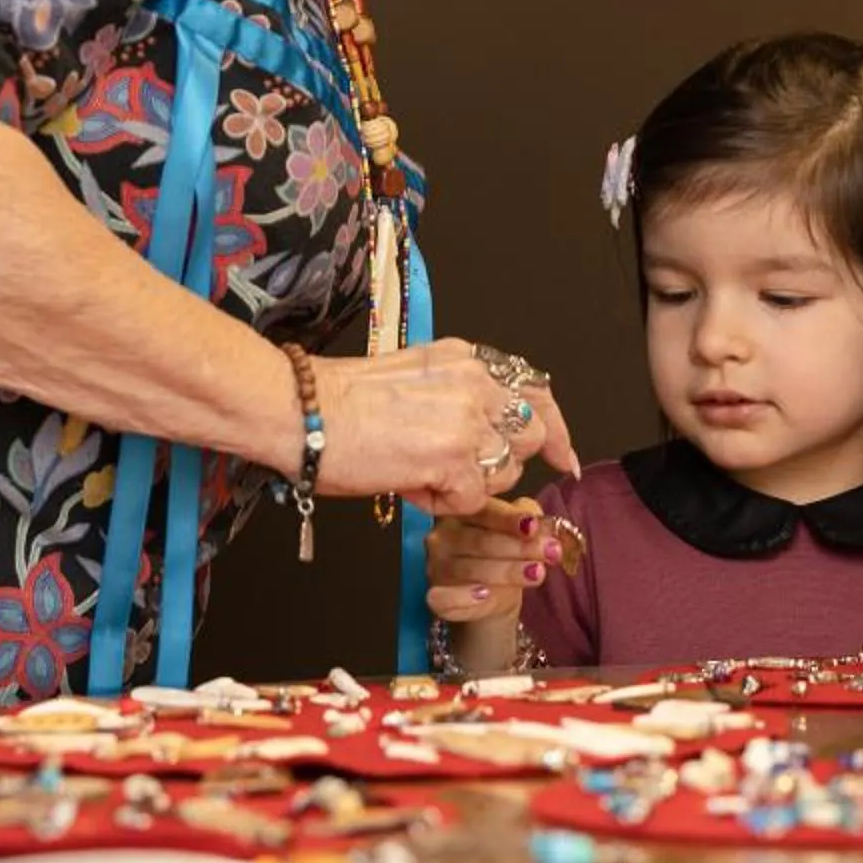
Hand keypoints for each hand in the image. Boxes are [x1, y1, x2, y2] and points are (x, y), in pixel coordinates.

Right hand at [312, 338, 576, 514]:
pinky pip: (473, 500)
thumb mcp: (413, 377)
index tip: (562, 456)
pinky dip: (444, 503)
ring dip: (470, 485)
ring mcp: (467, 419)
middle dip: (505, 463)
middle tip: (465, 475)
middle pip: (530, 435)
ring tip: (421, 473)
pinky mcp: (453, 458)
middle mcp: (475, 382)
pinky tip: (411, 484)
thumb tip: (486, 429)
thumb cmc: (339, 402)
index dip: (556, 428)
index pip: (535, 390)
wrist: (300, 412)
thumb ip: (457, 394)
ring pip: (505, 472)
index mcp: (465, 359)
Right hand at [426, 498, 551, 623]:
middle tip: (550, 552)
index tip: (535, 527)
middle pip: (480, 541)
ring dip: (505, 572)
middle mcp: (443, 537)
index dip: (511, 519)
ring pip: (469, 569)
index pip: (485, 511)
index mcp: (462, 512)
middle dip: (518, 548)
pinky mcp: (435, 598)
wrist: (490, 597)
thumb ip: (531, 521)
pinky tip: (485, 595)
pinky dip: (464, 597)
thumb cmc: (504, 556)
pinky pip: (444, 599)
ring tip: (536, 573)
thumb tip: (546, 524)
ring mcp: (436, 567)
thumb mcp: (520, 534)